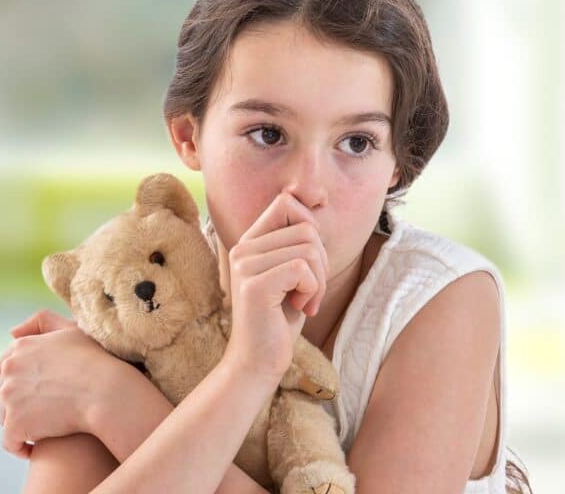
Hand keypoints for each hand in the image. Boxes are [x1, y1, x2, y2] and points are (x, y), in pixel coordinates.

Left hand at [0, 309, 117, 458]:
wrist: (107, 392)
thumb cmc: (97, 360)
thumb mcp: (71, 329)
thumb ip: (41, 322)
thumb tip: (11, 333)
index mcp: (21, 348)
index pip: (4, 367)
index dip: (23, 380)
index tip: (43, 389)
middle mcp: (9, 370)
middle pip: (4, 393)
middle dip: (20, 401)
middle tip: (48, 408)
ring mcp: (9, 398)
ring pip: (6, 417)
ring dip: (21, 422)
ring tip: (47, 426)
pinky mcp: (15, 424)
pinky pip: (10, 441)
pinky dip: (21, 446)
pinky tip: (37, 447)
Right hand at [222, 191, 329, 382]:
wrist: (259, 362)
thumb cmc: (280, 318)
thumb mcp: (292, 274)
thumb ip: (298, 243)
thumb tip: (316, 203)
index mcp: (250, 242)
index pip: (286, 203)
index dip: (310, 225)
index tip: (311, 261)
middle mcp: (243, 248)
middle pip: (306, 229)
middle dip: (321, 262)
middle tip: (311, 291)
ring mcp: (245, 265)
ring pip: (309, 249)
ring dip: (319, 280)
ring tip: (305, 301)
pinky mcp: (255, 285)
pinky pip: (303, 269)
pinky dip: (313, 290)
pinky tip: (301, 308)